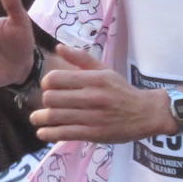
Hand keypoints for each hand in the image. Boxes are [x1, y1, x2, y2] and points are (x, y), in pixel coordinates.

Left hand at [30, 44, 174, 143]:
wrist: (146, 113)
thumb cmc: (122, 90)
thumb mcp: (104, 70)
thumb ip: (81, 58)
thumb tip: (58, 47)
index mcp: (94, 79)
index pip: (56, 78)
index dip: (47, 83)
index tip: (48, 87)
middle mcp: (92, 96)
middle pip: (52, 98)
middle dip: (44, 101)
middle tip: (46, 103)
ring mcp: (92, 117)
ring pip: (56, 116)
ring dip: (41, 118)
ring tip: (36, 118)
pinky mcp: (93, 133)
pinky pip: (64, 133)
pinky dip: (49, 133)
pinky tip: (42, 132)